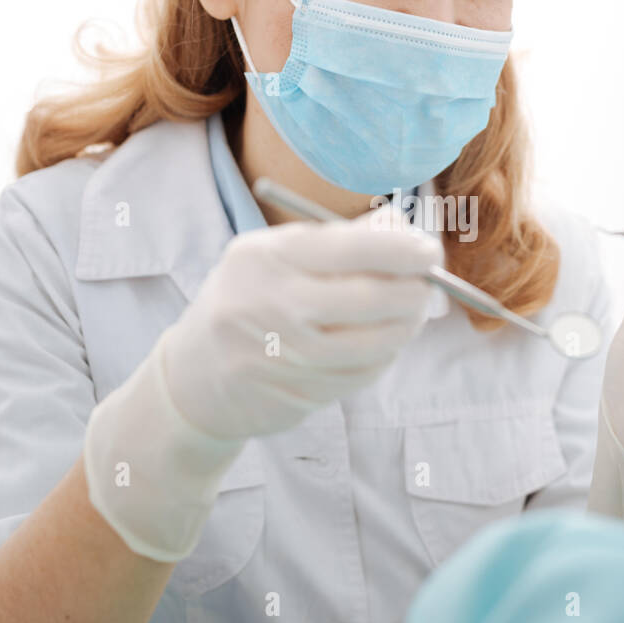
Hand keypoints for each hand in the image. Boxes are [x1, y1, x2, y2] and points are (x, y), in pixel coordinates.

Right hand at [163, 202, 442, 440]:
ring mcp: (283, 356)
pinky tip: (380, 344)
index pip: (352, 248)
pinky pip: (363, 374)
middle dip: (414, 291)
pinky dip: (383, 358)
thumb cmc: (249, 299)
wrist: (194, 377)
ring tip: (411, 314)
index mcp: (266, 257)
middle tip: (429, 286)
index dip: (402, 250)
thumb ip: (338, 239)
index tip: (429, 251)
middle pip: (370, 298)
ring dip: (406, 327)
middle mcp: (271, 305)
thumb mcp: (275, 256)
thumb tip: (405, 228)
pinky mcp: (297, 394)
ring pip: (374, 343)